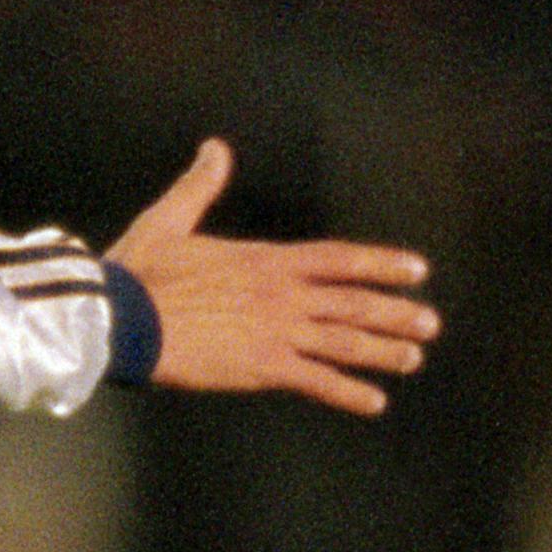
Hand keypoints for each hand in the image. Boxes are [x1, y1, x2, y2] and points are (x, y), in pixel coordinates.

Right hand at [105, 140, 439, 418]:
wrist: (121, 318)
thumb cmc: (138, 272)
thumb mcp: (170, 219)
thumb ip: (201, 185)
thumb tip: (214, 148)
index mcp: (266, 260)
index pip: (339, 259)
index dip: (382, 264)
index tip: (417, 270)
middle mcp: (282, 294)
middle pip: (354, 302)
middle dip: (395, 313)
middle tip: (429, 324)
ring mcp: (277, 331)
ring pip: (345, 341)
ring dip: (383, 351)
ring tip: (413, 359)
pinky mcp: (262, 367)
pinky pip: (317, 381)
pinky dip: (348, 392)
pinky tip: (374, 403)